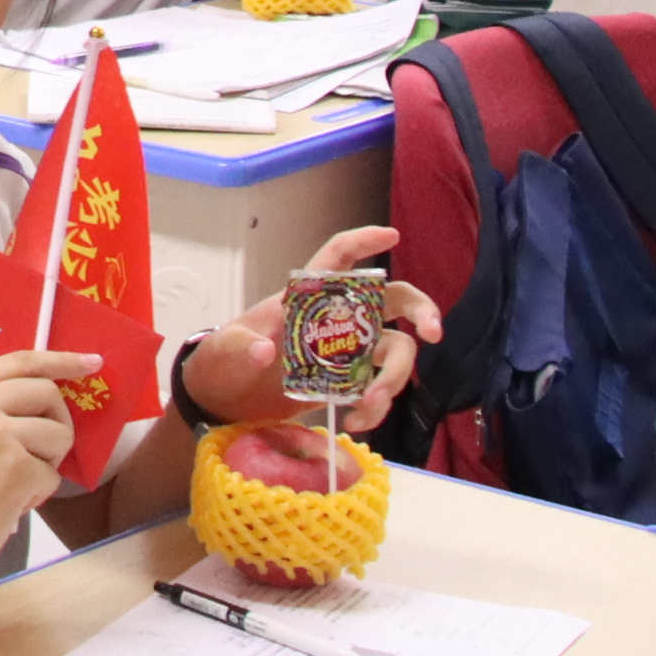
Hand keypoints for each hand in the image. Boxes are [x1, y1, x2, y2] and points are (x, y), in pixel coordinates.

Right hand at [0, 349, 87, 594]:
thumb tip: (50, 396)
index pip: (19, 360)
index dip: (61, 360)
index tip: (92, 363)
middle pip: (46, 391)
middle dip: (57, 421)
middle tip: (41, 451)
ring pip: (58, 432)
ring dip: (48, 462)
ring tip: (15, 481)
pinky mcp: (16, 469)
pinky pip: (53, 474)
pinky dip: (39, 493)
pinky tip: (9, 503)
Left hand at [178, 223, 437, 432]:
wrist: (223, 401)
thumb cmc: (222, 362)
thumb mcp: (223, 351)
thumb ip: (239, 347)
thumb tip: (264, 351)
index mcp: (305, 298)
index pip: (337, 258)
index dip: (363, 242)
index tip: (392, 235)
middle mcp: (336, 319)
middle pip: (391, 301)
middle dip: (420, 310)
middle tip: (433, 333)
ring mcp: (347, 352)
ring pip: (394, 351)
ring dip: (393, 377)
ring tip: (369, 403)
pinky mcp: (348, 383)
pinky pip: (378, 389)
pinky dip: (376, 407)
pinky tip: (355, 420)